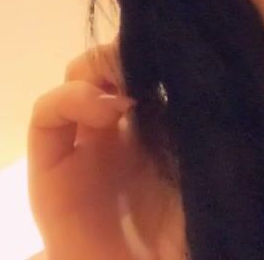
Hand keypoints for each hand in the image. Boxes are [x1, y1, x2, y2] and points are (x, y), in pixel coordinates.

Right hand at [28, 38, 184, 259]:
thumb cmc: (197, 219)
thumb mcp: (216, 152)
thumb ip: (206, 109)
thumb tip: (205, 58)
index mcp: (165, 122)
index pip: (153, 64)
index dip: (161, 47)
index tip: (181, 44)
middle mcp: (123, 128)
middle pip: (114, 64)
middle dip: (131, 50)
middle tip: (156, 55)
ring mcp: (85, 145)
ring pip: (80, 79)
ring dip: (101, 66)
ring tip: (132, 85)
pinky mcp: (51, 166)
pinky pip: (47, 113)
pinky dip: (70, 96)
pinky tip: (105, 107)